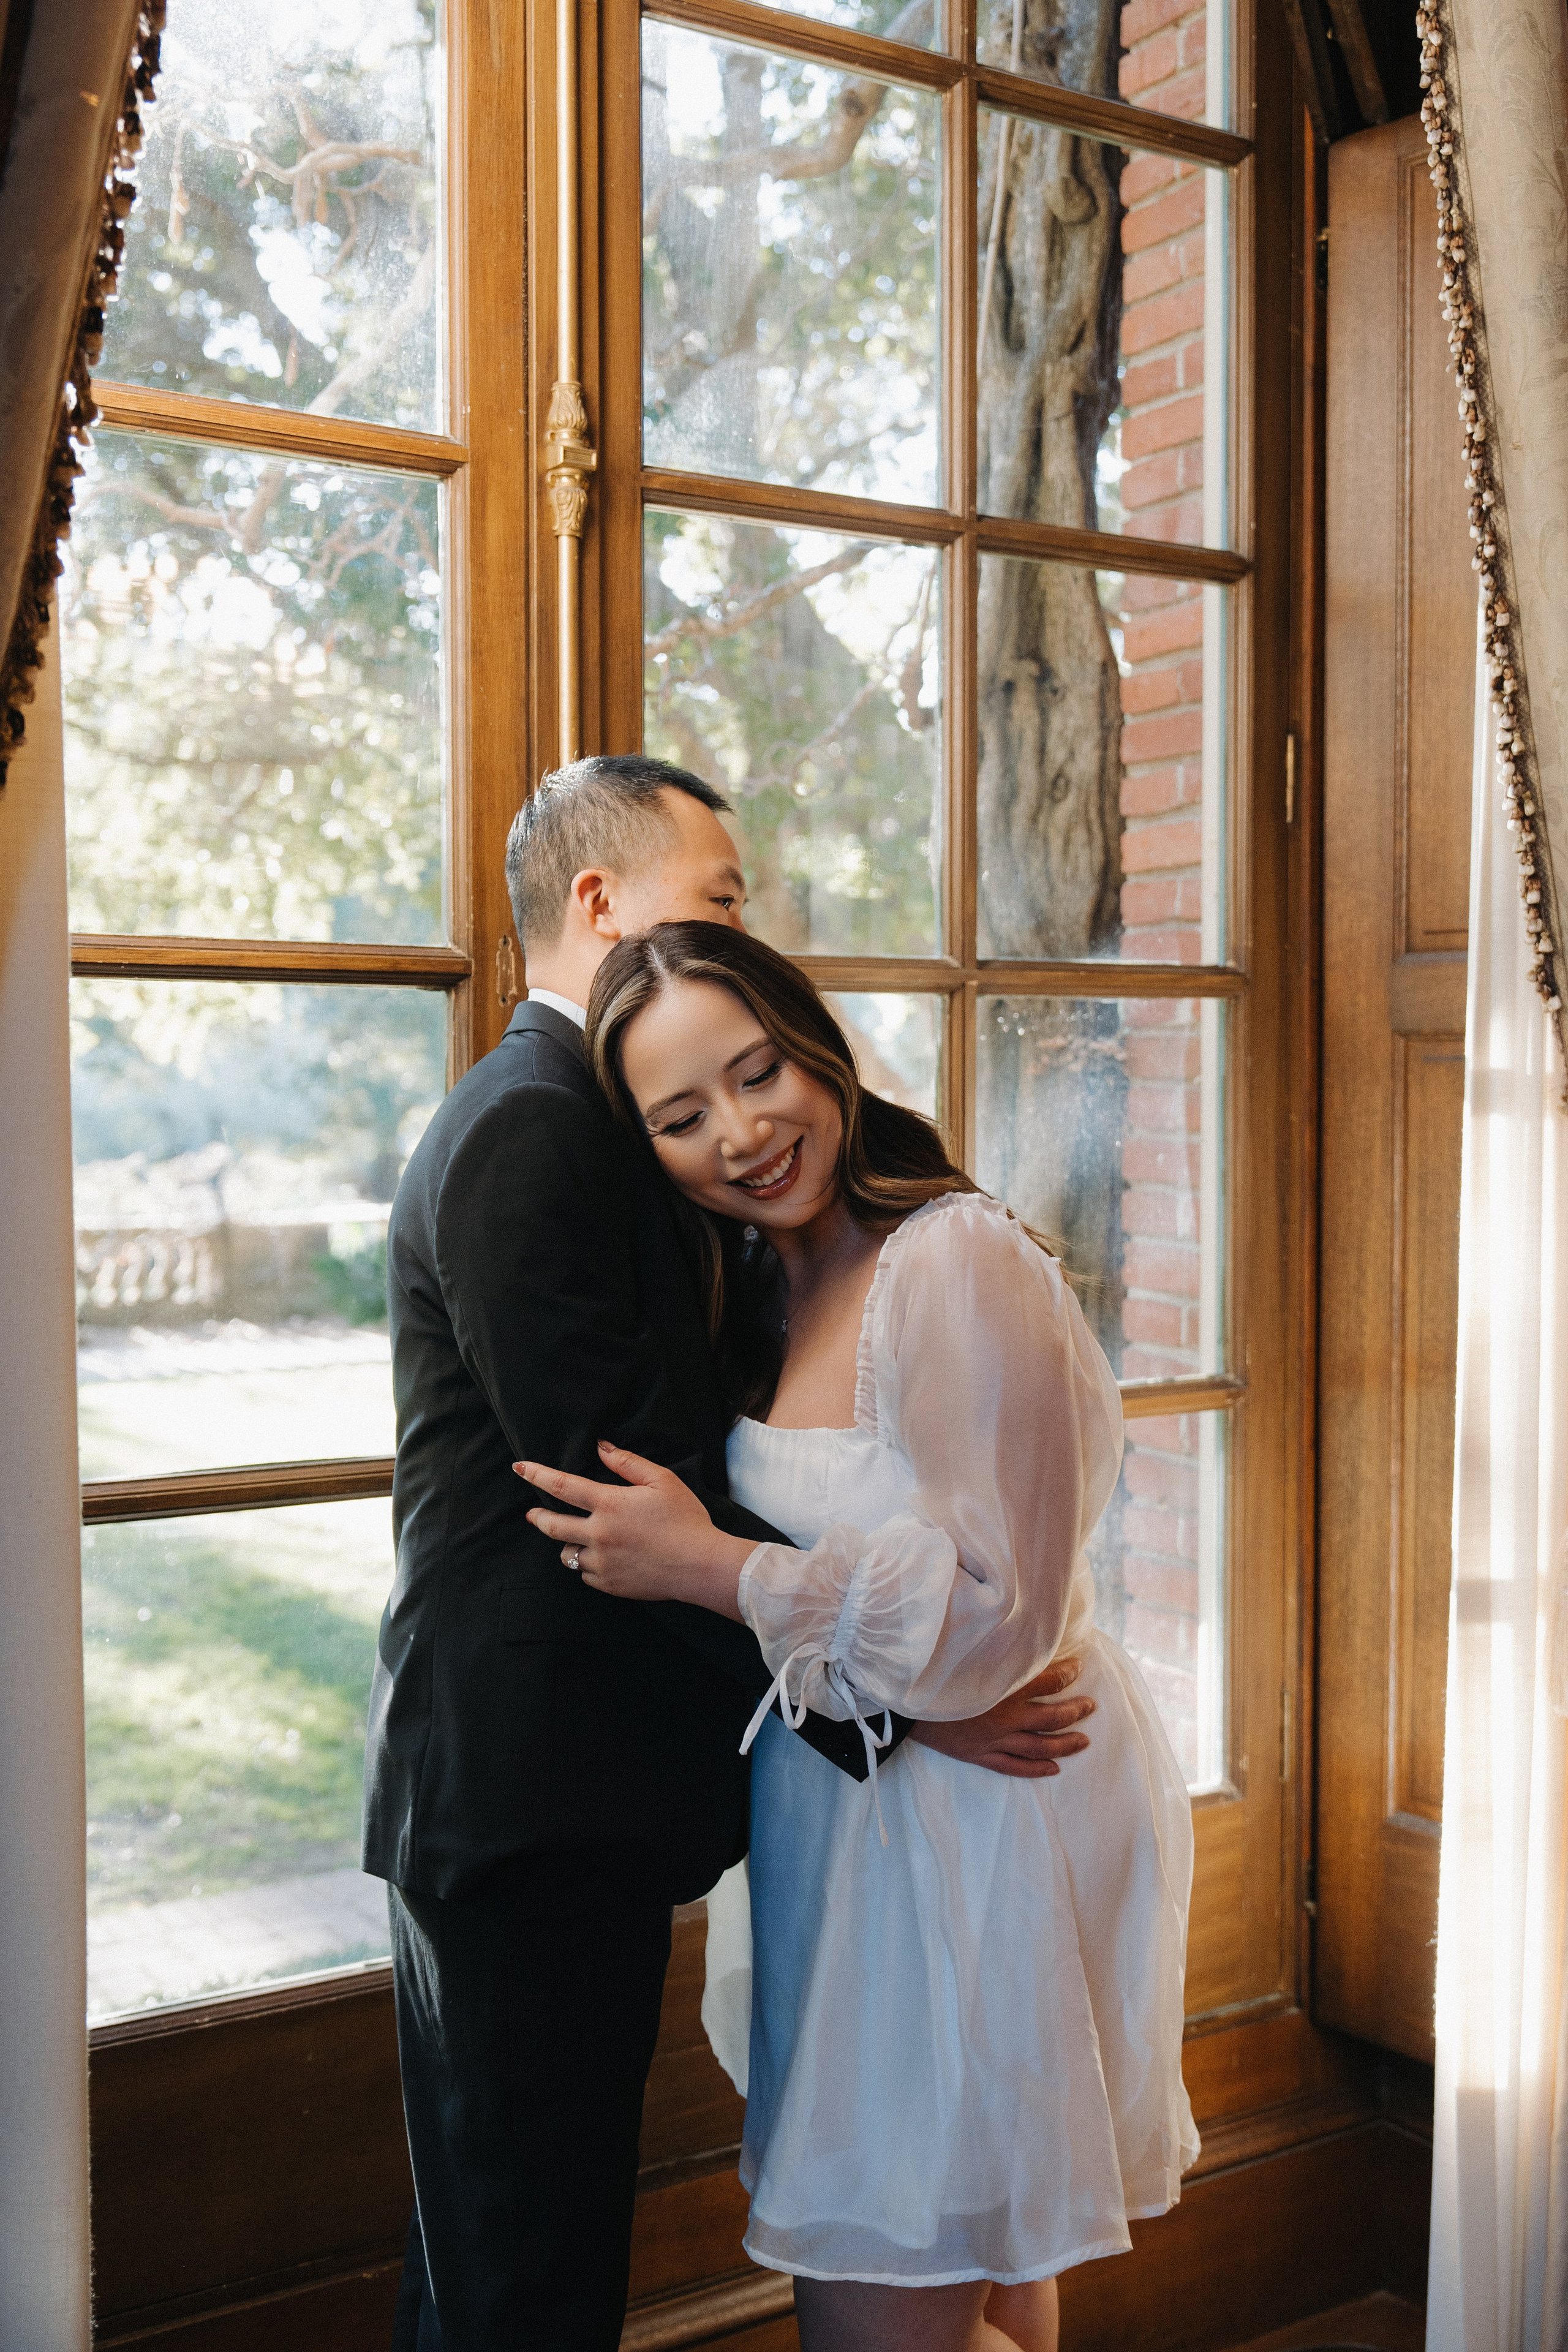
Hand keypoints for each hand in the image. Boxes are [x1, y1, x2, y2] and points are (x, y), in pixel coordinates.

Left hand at [516, 1441, 750, 1618]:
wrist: (700, 1566)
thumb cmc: (685, 1519)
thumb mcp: (662, 1480)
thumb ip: (628, 1463)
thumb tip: (601, 1447)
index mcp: (609, 1505)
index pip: (562, 1486)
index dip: (537, 1475)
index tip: (519, 1468)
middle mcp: (598, 1534)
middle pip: (552, 1525)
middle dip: (538, 1518)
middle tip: (532, 1514)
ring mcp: (602, 1562)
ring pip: (568, 1554)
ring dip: (569, 1544)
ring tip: (580, 1539)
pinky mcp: (610, 1584)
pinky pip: (586, 1575)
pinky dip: (590, 1565)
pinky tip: (606, 1559)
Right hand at [908, 1656, 1094, 1778]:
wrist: (902, 1703)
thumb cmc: (934, 1673)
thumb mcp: (967, 1654)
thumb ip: (996, 1650)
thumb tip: (1019, 1636)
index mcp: (1001, 1686)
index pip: (1047, 1679)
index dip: (1067, 1673)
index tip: (1079, 1666)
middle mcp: (1003, 1715)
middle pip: (1051, 1717)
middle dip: (1075, 1711)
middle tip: (1091, 1706)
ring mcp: (992, 1740)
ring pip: (1039, 1746)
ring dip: (1065, 1743)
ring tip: (1084, 1740)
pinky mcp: (979, 1755)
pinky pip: (1014, 1767)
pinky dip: (1036, 1769)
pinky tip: (1054, 1767)